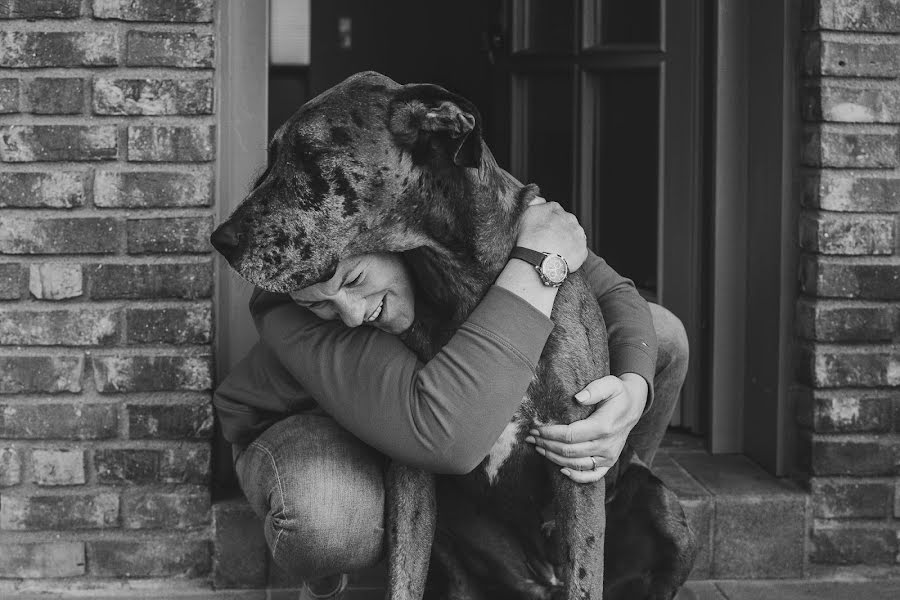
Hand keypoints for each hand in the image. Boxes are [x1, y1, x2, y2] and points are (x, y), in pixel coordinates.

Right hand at [517, 198, 587, 271]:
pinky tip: (561, 258)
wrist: (539, 261)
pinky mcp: (582, 251)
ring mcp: (578, 235)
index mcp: (557, 210)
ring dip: (567, 241)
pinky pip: (578, 251)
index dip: (549, 222)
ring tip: (554, 251)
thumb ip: (535, 203)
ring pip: (574, 236)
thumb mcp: (527, 214)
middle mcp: (571, 220)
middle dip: (559, 230)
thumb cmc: (530, 238)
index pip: (555, 212)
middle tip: (548, 241)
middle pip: (566, 223)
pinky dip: (571, 254)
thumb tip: (541, 199)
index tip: (543, 230)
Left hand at [525, 374, 647, 482]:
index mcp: (604, 426)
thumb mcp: (610, 384)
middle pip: (569, 451)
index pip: (570, 435)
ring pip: (576, 464)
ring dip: (554, 458)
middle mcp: (606, 445)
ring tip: (538, 449)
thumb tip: (578, 397)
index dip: (550, 434)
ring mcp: (608, 456)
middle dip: (546, 445)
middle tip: (530, 438)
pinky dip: (576, 477)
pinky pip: (592, 476)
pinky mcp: (609, 462)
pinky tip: (561, 470)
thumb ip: (595, 389)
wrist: (634, 406)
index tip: (535, 428)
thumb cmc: (618, 393)